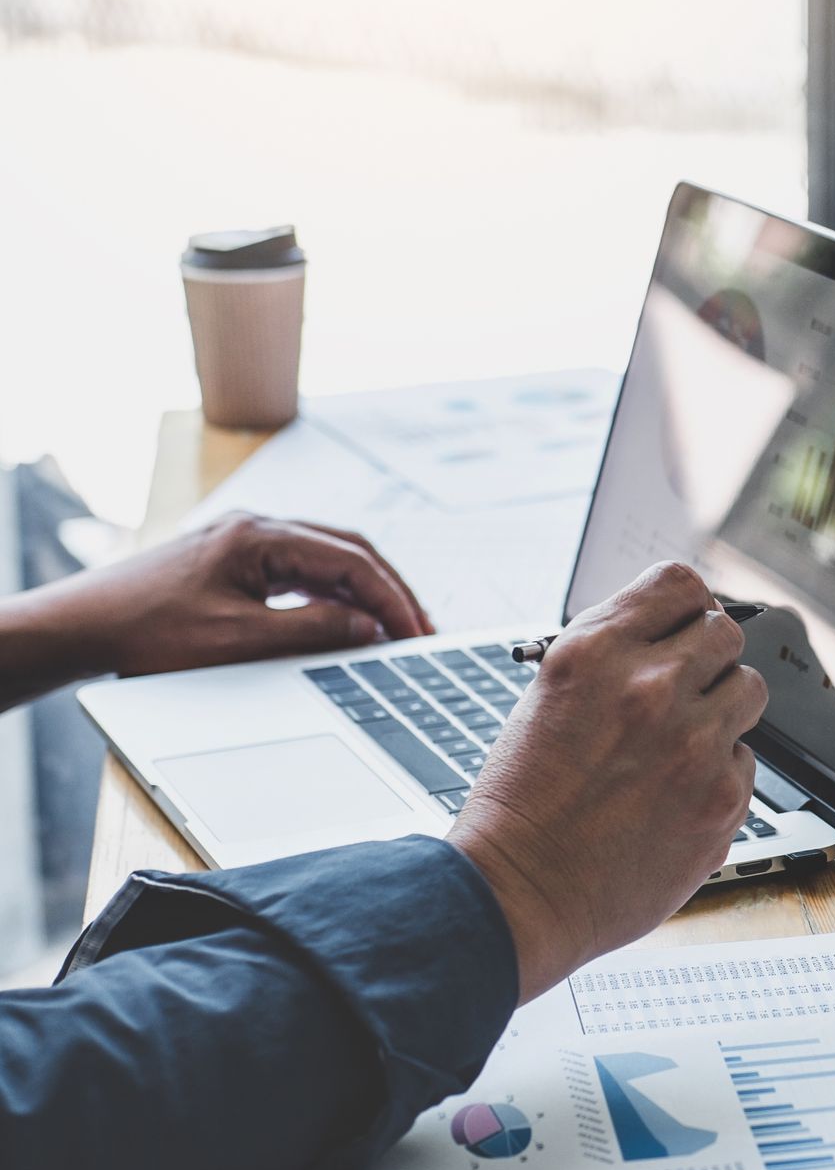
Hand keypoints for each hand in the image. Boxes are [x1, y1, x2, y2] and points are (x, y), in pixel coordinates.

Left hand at [21, 512, 429, 681]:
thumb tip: (369, 627)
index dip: (393, 599)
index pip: (353, 560)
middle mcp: (258, 529)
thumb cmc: (145, 631)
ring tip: (394, 628)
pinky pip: (301, 573)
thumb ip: (312, 631)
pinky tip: (345, 621)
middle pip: (348, 551)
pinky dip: (333, 596)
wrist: (78, 628)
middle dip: (390, 591)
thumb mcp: (238, 640)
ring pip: (327, 560)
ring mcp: (246, 544)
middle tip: (421, 631)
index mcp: (262, 536)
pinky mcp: (235, 564)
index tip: (418, 634)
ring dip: (364, 593)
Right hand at [448, 561, 767, 1001]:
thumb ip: (614, 658)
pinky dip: (720, 772)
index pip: (678, 583)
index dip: (685, 606)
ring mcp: (693, 741)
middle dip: (707, 658)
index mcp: (594, 651)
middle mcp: (649, 686)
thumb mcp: (549, 697)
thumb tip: (670, 635)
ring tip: (682, 744)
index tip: (684, 626)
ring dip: (723, 709)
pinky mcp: (723, 796)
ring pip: (749, 688)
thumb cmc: (522, 804)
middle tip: (684, 693)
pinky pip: (746, 758)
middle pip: (725, 631)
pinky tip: (676, 796)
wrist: (518, 894)